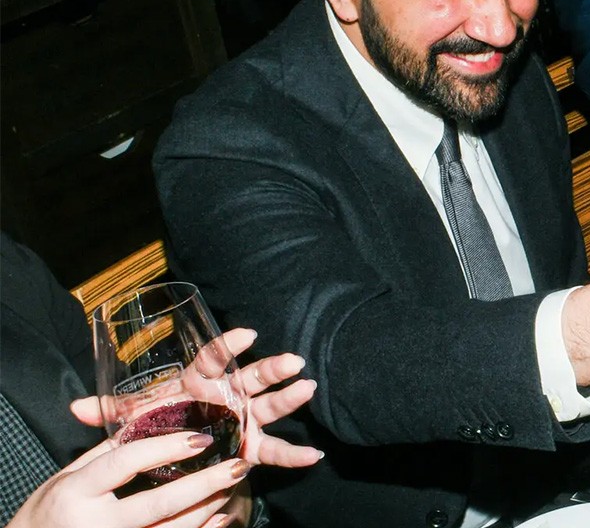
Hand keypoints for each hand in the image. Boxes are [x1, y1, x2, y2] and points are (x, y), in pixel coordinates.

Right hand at [9, 431, 249, 527]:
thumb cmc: (50, 510)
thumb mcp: (69, 475)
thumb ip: (108, 450)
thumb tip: (150, 419)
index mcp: (77, 491)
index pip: (126, 462)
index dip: (165, 448)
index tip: (199, 438)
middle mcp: (95, 524)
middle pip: (159, 504)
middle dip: (203, 485)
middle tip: (237, 466)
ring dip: (207, 508)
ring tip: (232, 483)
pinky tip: (220, 518)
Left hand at [72, 329, 322, 468]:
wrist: (175, 454)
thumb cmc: (160, 426)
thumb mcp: (135, 419)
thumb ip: (112, 413)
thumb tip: (74, 409)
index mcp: (199, 382)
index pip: (213, 358)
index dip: (228, 346)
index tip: (247, 335)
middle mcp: (227, 397)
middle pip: (251, 378)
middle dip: (271, 369)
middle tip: (292, 361)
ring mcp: (243, 420)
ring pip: (268, 406)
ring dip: (289, 398)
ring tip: (307, 388)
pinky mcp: (250, 447)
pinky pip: (273, 450)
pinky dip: (293, 454)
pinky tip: (314, 455)